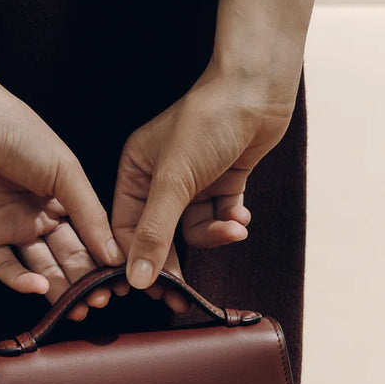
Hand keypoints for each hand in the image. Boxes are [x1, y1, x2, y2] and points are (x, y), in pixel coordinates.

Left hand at [0, 0, 125, 319]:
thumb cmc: (16, 131)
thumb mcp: (64, 171)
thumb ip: (90, 215)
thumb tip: (116, 254)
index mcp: (65, 198)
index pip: (90, 238)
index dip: (105, 263)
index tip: (119, 284)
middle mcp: (40, 216)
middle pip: (68, 258)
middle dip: (86, 283)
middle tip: (100, 302)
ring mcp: (12, 227)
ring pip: (40, 268)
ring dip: (59, 290)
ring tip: (78, 308)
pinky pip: (4, 267)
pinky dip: (21, 281)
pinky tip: (40, 288)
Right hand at [113, 0, 328, 310]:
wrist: (258, 90)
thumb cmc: (209, 122)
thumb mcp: (175, 182)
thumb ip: (155, 234)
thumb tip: (139, 279)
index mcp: (135, 172)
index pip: (125, 228)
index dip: (136, 259)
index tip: (150, 288)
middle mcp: (159, 179)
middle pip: (160, 235)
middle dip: (175, 260)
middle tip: (182, 293)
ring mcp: (192, 182)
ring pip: (193, 229)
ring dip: (214, 234)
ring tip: (233, 228)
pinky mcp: (221, 182)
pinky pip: (218, 217)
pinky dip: (229, 221)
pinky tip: (241, 216)